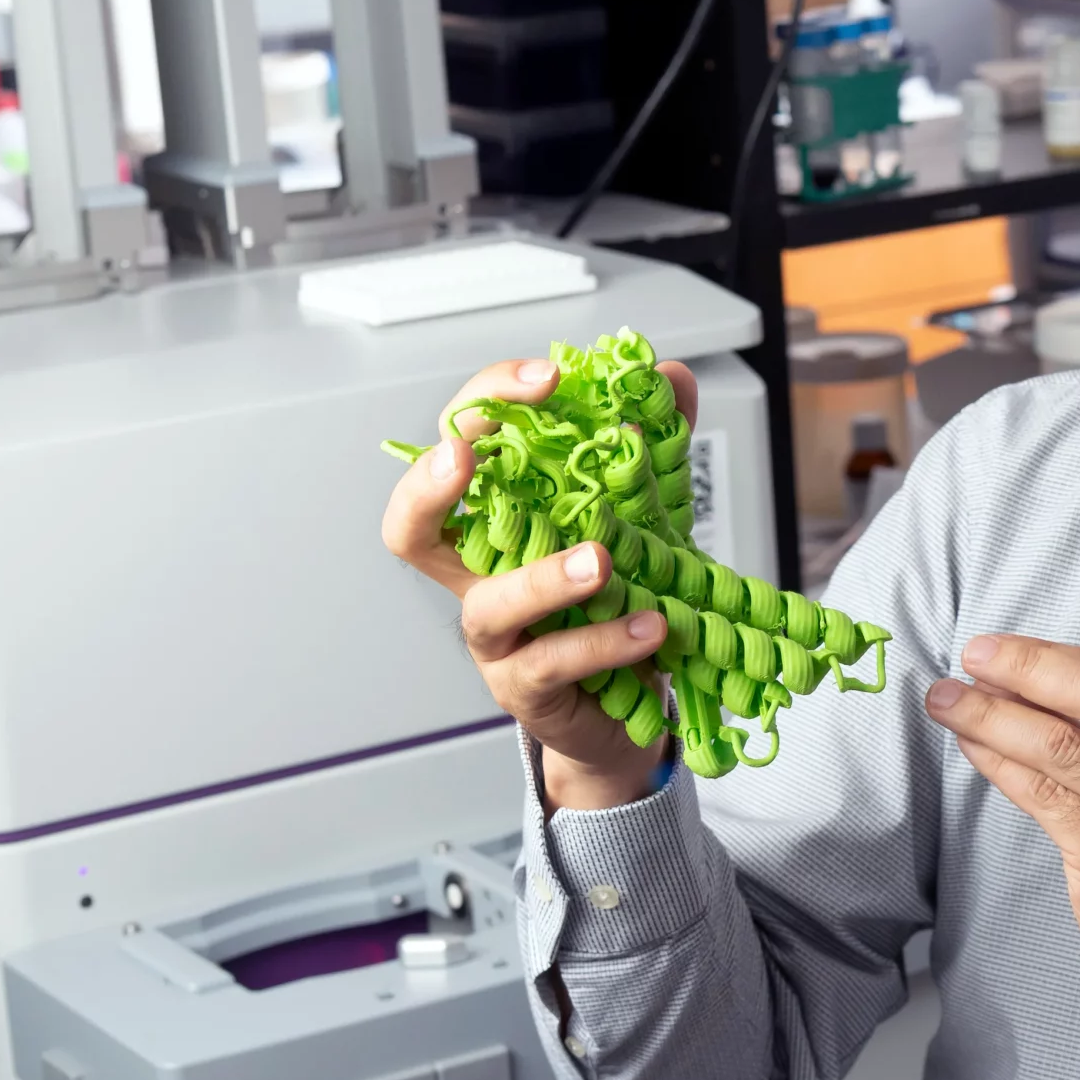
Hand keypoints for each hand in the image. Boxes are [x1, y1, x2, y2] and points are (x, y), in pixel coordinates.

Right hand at [379, 355, 700, 811]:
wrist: (630, 704)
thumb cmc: (618, 600)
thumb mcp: (643, 515)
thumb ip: (655, 444)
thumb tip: (668, 374)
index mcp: (498, 519)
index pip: (461, 444)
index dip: (488, 403)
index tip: (548, 378)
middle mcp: (480, 575)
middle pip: (411, 525)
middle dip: (429, 483)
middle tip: (471, 452)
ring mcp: (497, 637)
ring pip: (488, 604)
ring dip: (542, 577)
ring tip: (601, 560)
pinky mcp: (526, 688)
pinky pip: (551, 663)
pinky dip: (602, 641)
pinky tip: (648, 626)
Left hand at [925, 637, 1079, 1047]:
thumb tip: (1020, 674)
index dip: (1051, 655)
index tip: (997, 648)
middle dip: (1025, 669)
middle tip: (971, 657)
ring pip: (1061, 747)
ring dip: (992, 716)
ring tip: (946, 700)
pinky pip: (1044, 796)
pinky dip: (999, 764)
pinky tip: (972, 746)